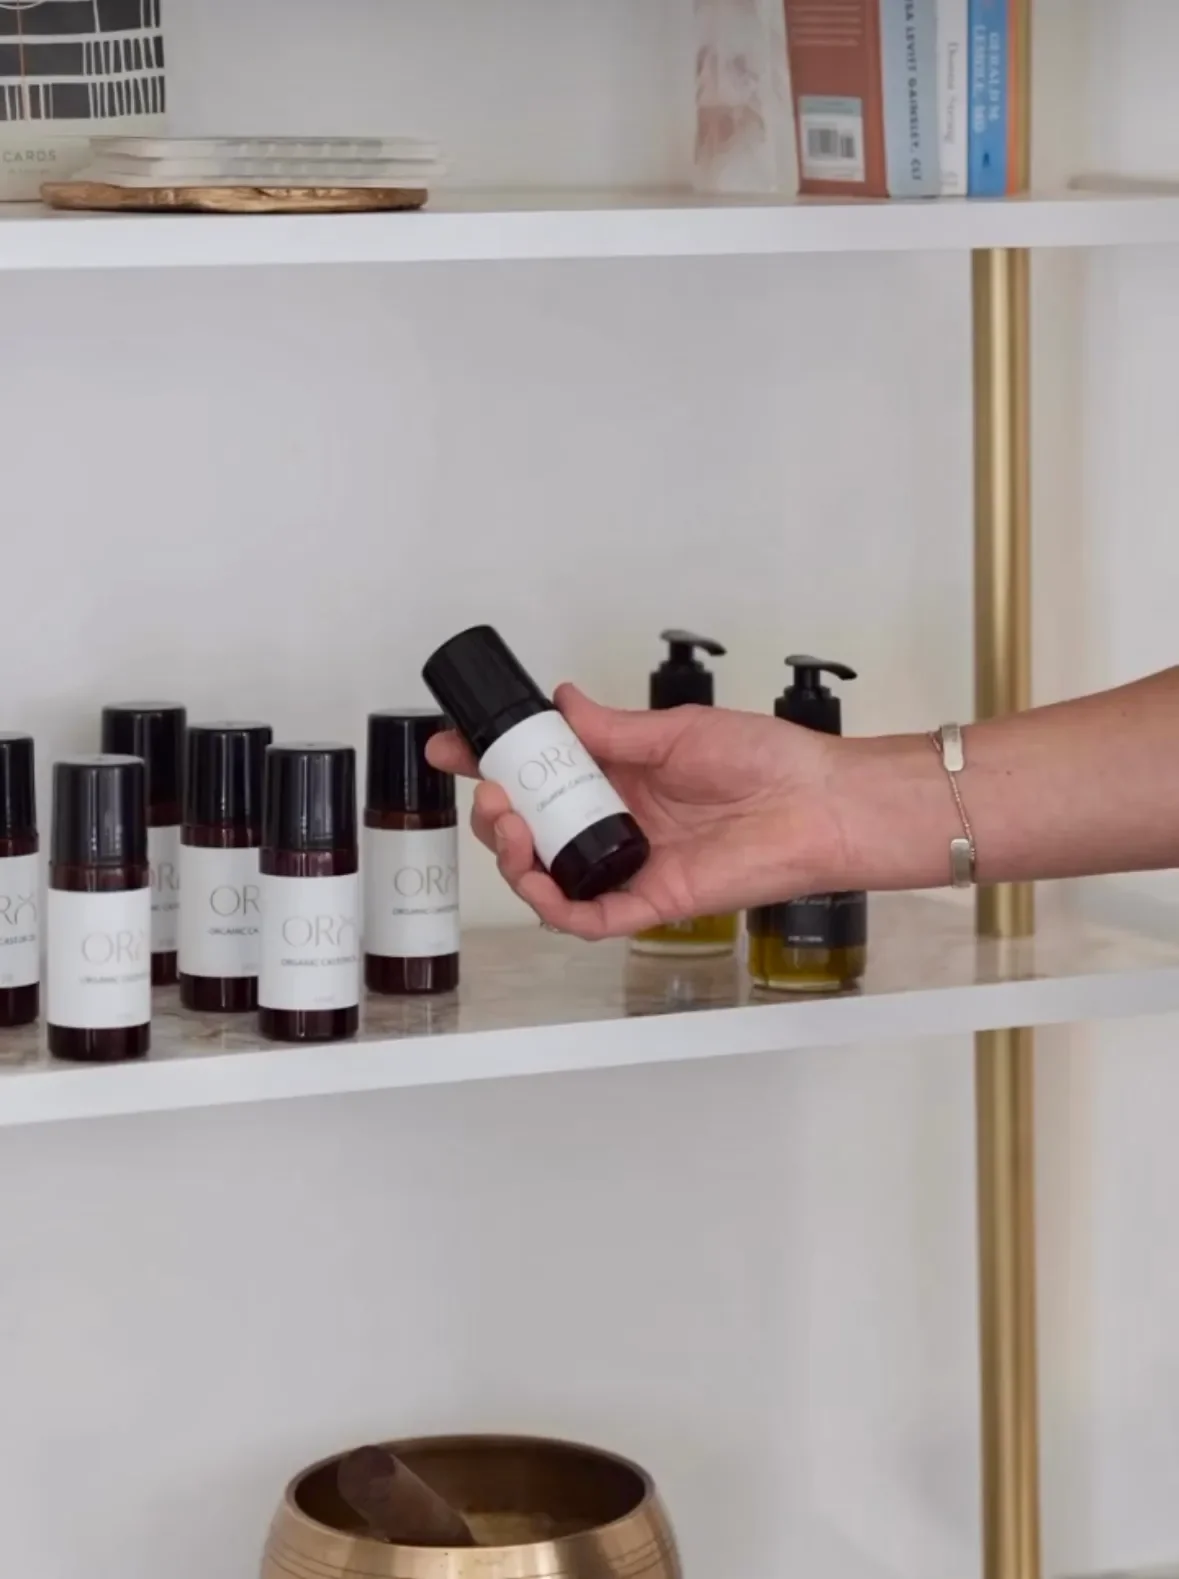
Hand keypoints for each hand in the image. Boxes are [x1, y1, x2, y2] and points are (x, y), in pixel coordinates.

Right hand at [425, 684, 848, 939]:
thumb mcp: (677, 731)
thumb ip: (613, 729)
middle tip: (489, 793)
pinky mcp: (653, 901)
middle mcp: (619, 824)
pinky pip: (590, 918)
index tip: (453, 748)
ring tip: (509, 826)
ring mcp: (632, 865)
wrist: (820, 803)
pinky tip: (537, 882)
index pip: (540, 776)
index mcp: (620, 778)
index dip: (492, 764)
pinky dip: (556, 906)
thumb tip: (561, 703)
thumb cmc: (769, 763)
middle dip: (495, 815)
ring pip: (550, 878)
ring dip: (514, 858)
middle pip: (533, 831)